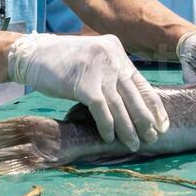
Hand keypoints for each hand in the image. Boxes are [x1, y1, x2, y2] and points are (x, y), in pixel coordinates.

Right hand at [7, 33, 167, 150]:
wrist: (34, 55)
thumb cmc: (62, 61)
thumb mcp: (93, 59)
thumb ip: (110, 73)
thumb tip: (129, 102)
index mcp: (116, 50)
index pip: (141, 82)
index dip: (153, 106)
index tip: (161, 123)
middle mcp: (111, 57)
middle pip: (134, 96)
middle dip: (144, 120)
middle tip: (152, 138)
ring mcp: (98, 70)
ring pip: (120, 106)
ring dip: (128, 129)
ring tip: (133, 144)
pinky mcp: (84, 84)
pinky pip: (102, 111)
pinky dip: (107, 126)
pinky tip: (109, 138)